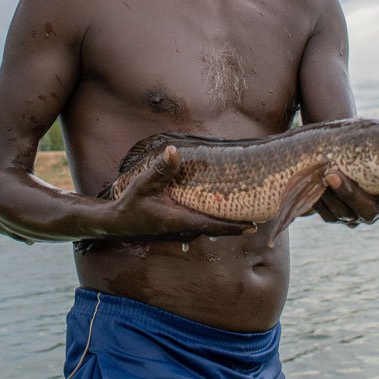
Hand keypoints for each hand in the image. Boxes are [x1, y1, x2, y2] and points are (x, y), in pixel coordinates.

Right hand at [107, 145, 256, 240]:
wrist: (117, 221)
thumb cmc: (130, 205)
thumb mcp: (143, 185)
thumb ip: (160, 170)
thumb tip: (175, 151)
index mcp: (179, 220)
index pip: (212, 225)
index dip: (232, 226)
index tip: (252, 225)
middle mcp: (184, 226)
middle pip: (216, 226)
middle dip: (237, 222)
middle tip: (261, 214)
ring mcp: (182, 226)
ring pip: (210, 224)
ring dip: (228, 219)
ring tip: (250, 210)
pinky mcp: (179, 222)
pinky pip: (202, 220)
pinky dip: (215, 215)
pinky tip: (223, 206)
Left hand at [314, 100, 378, 226]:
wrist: (343, 156)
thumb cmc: (374, 146)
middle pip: (368, 210)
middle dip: (351, 194)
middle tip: (335, 173)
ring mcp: (355, 214)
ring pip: (343, 212)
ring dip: (332, 195)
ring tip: (322, 173)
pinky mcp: (335, 214)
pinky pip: (326, 212)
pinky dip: (318, 201)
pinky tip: (311, 183)